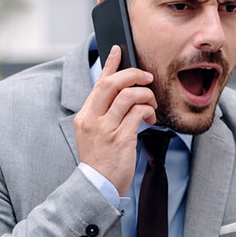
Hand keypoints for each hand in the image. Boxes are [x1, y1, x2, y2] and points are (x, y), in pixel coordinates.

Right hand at [73, 45, 156, 195]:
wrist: (97, 186)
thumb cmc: (100, 161)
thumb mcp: (94, 134)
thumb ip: (104, 114)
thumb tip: (124, 93)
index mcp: (85, 116)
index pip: (98, 83)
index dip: (110, 64)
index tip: (119, 50)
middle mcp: (92, 119)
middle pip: (112, 83)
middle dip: (133, 75)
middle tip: (146, 77)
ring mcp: (106, 129)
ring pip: (129, 96)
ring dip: (145, 95)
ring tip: (150, 103)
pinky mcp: (121, 138)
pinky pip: (138, 113)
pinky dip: (148, 111)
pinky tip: (150, 117)